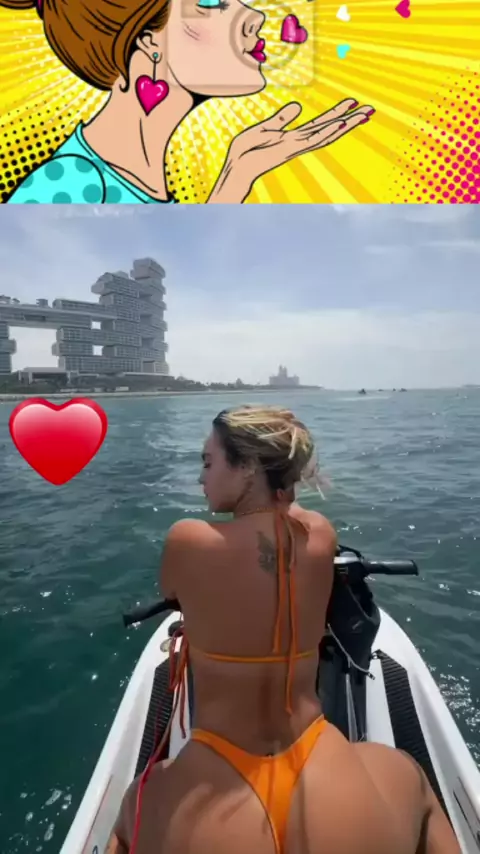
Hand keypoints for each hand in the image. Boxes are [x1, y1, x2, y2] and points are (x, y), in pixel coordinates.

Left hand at [232, 98, 373, 183]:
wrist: (236, 166)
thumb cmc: (246, 150)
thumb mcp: (265, 128)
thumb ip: (282, 119)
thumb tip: (299, 107)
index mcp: (294, 136)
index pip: (321, 123)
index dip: (337, 113)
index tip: (353, 103)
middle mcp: (300, 142)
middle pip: (330, 128)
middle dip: (350, 120)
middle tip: (371, 110)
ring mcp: (297, 147)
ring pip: (327, 134)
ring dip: (346, 125)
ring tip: (363, 115)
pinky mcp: (291, 149)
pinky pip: (313, 139)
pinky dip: (328, 132)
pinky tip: (340, 125)